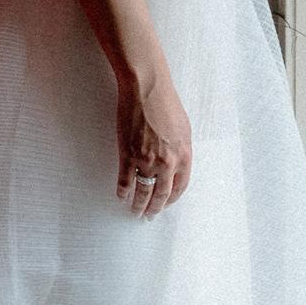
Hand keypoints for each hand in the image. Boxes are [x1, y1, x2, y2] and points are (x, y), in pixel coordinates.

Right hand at [115, 72, 191, 218]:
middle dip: (155, 208)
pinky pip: (125, 180)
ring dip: (138, 204)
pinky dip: (122, 191)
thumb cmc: (165, 102)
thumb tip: (175, 163)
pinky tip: (121, 196)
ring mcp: (146, 160)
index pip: (180, 187)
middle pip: (161, 194)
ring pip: (143, 191)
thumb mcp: (183, 128)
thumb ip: (181, 149)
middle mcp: (167, 162)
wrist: (147, 89)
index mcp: (184, 156)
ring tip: (135, 211)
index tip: (165, 204)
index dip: (172, 198)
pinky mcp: (127, 155)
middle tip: (149, 215)